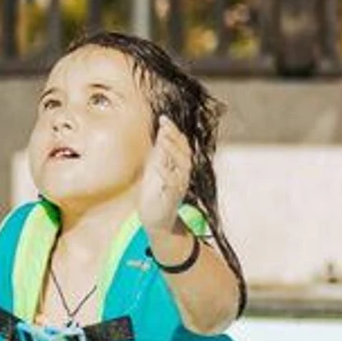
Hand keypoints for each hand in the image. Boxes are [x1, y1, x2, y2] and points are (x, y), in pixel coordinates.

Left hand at [136, 116, 191, 235]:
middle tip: (164, 125)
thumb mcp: (156, 170)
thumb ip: (160, 153)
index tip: (163, 118)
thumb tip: (161, 132)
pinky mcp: (172, 199)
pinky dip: (166, 174)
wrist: (156, 222)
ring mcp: (179, 187)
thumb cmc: (156, 195)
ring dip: (173, 151)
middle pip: (185, 152)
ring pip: (183, 166)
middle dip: (175, 137)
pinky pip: (173, 184)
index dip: (173, 131)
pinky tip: (157, 165)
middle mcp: (183, 175)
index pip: (181, 145)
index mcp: (179, 167)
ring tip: (162, 139)